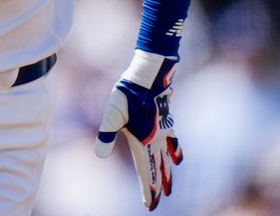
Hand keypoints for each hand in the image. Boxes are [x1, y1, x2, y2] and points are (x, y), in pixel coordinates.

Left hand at [95, 51, 183, 210]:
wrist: (149, 77)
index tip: (150, 205)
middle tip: (157, 202)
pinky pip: (174, 142)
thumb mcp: (112, 114)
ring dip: (167, 174)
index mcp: (143, 142)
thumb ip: (106, 134)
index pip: (146, 171)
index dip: (148, 189)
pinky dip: (176, 152)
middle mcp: (156, 140)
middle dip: (156, 186)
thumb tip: (100, 156)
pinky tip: (178, 159)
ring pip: (166, 159)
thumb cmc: (128, 95)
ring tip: (169, 189)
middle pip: (157, 168)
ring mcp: (163, 132)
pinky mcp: (166, 122)